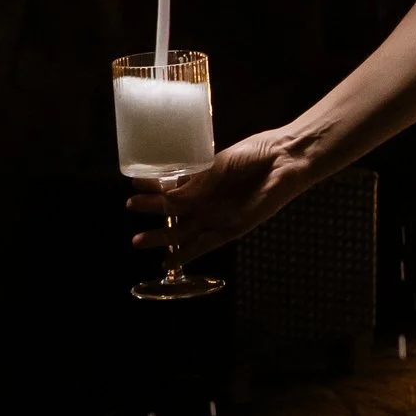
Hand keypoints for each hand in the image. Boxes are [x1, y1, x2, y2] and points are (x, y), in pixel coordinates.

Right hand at [127, 131, 311, 261]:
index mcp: (204, 180)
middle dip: (152, 211)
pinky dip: (186, 254)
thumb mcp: (220, 164)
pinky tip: (168, 262)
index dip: (153, 186)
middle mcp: (209, 200)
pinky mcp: (232, 228)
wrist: (286, 159)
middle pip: (174, 212)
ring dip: (162, 236)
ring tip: (137, 240)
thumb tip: (171, 196)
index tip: (134, 184)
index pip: (172, 187)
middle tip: (130, 208)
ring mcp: (218, 215)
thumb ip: (197, 182)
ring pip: (184, 231)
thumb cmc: (256, 153)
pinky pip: (205, 245)